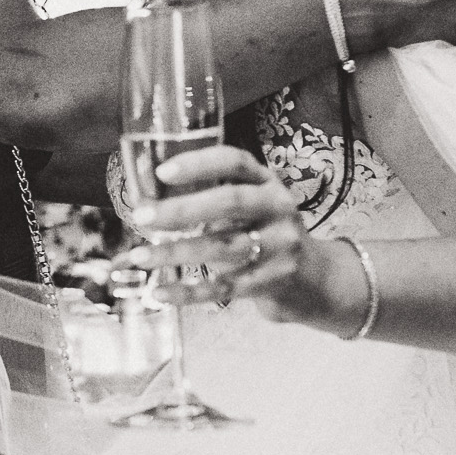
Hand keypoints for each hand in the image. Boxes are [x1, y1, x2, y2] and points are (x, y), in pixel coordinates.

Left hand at [114, 146, 364, 328]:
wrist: (315, 279)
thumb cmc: (266, 234)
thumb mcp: (251, 207)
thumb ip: (213, 198)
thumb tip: (148, 201)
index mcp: (267, 182)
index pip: (235, 162)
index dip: (199, 164)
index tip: (161, 172)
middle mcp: (278, 208)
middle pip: (230, 202)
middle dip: (181, 209)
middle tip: (141, 217)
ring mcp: (281, 245)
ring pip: (223, 247)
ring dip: (175, 252)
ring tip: (140, 256)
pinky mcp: (274, 281)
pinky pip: (226, 287)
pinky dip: (189, 292)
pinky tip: (161, 292)